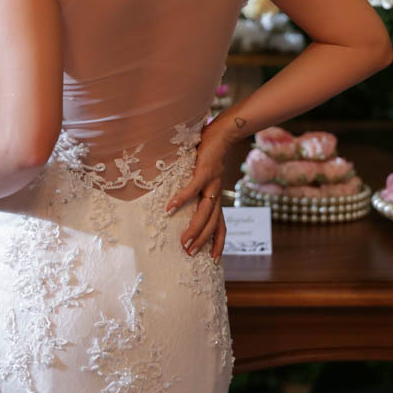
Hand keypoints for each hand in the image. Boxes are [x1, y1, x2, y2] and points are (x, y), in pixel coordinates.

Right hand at [166, 117, 247, 261]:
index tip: (213, 260)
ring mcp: (212, 183)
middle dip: (202, 241)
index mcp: (216, 196)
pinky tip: (169, 208)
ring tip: (183, 241)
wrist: (223, 132)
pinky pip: (192, 189)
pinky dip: (181, 199)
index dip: (218, 242)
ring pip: (205, 212)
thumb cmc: (209, 153)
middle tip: (189, 253)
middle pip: (212, 223)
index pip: (221, 225)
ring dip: (194, 228)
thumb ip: (196, 187)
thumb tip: (178, 198)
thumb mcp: (204, 175)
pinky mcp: (204, 171)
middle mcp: (216, 193)